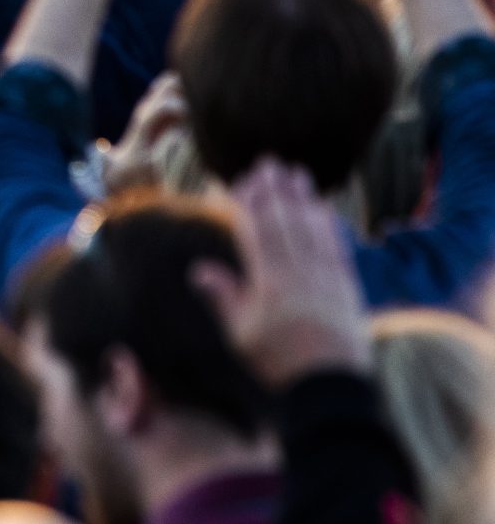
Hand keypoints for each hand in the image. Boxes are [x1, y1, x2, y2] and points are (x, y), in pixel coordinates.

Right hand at [189, 160, 372, 387]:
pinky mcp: (347, 286)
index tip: (243, 179)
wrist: (330, 385)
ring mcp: (326, 276)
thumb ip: (223, 296)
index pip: (256, 229)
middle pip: (285, 220)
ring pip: (312, 227)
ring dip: (302, 198)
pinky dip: (329, 223)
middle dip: (275, 189)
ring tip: (296, 173)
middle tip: (270, 162)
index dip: (249, 202)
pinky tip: (324, 209)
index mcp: (269, 279)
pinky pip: (337, 246)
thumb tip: (199, 268)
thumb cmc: (279, 360)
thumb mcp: (240, 332)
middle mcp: (299, 271)